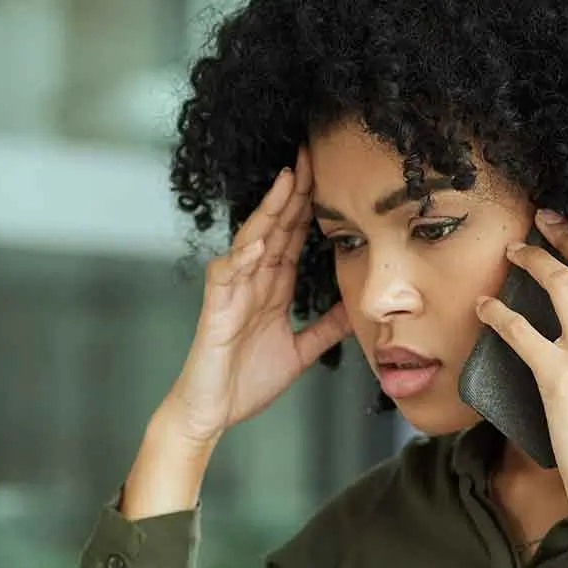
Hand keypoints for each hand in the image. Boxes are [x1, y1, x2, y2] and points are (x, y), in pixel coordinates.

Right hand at [161, 147, 351, 446]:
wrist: (213, 413)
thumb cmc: (245, 383)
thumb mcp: (300, 352)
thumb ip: (324, 328)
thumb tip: (354, 310)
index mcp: (271, 288)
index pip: (293, 236)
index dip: (309, 206)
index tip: (330, 174)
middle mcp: (252, 283)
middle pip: (274, 227)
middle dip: (292, 192)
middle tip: (310, 154)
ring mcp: (232, 293)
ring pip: (251, 241)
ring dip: (268, 212)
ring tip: (286, 181)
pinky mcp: (215, 311)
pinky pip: (227, 276)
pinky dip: (241, 257)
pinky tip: (257, 241)